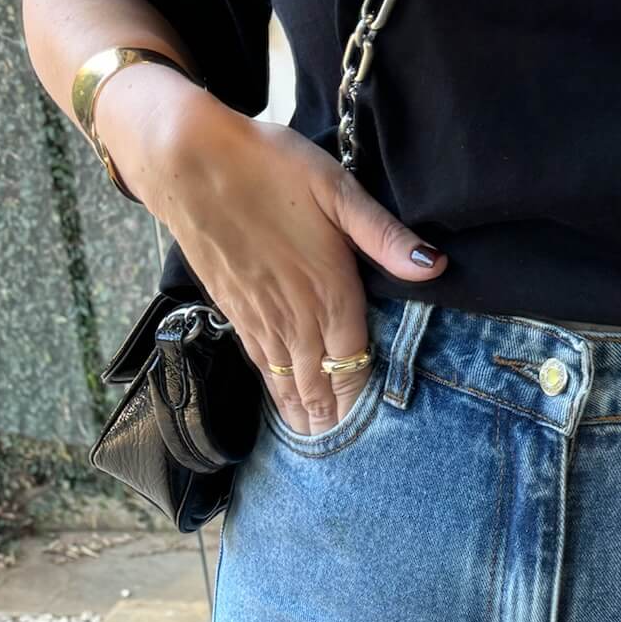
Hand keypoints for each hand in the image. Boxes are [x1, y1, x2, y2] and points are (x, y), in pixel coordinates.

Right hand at [96, 70, 446, 435]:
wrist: (186, 158)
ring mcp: (261, 317)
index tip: (380, 437)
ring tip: (323, 448)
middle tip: (356, 463)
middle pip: (322, 385)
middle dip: (338, 422)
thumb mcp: (336, 187)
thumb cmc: (267, 164)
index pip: (355, 363)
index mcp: (329, 289)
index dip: (366, 403)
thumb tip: (434, 266)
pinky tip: (285, 410)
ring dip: (308, 417)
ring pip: (290, 383)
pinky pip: (261, 367)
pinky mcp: (235, 311)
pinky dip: (276, 395)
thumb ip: (384, 235)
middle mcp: (296, 314)